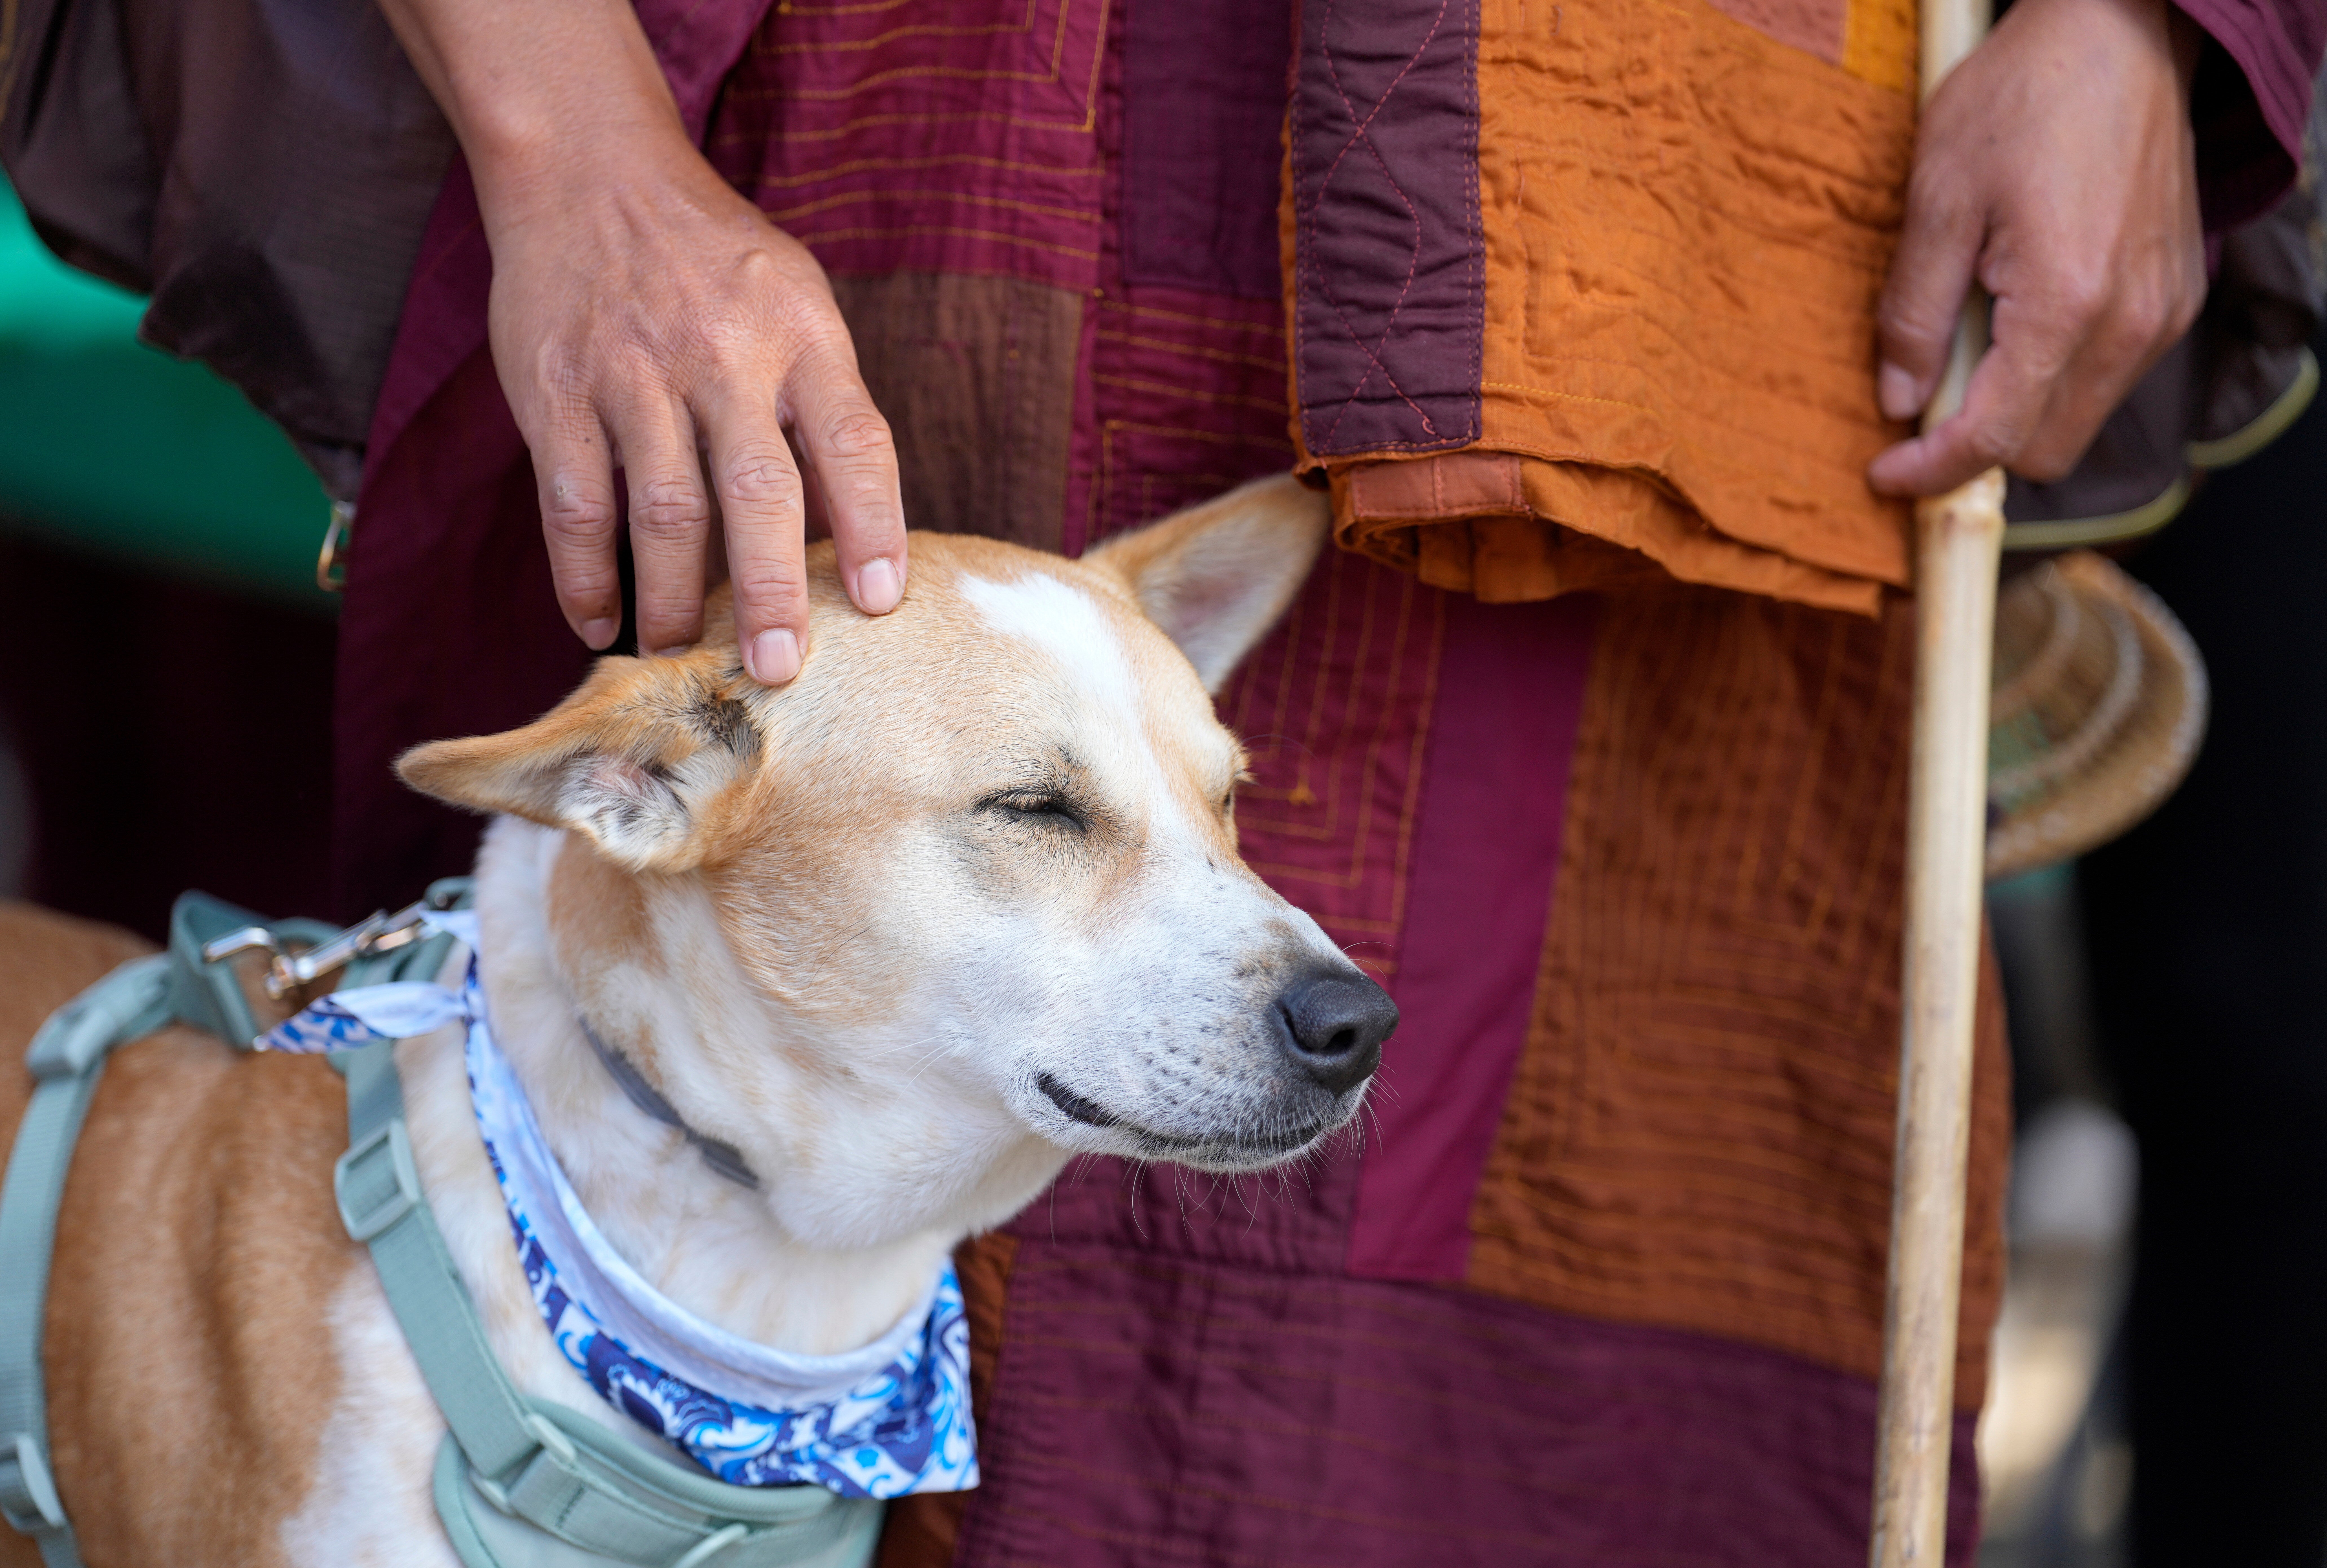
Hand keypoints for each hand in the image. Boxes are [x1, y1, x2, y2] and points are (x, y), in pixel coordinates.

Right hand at [378, 0, 903, 682]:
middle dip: (770, 593)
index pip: (854, 441)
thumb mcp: (795, 302)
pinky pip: (574, 504)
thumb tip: (851, 530)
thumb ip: (823, 405)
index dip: (874, 527)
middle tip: (779, 670)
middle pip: (757, 492)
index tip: (880, 603)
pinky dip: (586, 575)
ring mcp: (633, 373)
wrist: (590, 167)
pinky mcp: (555, 391)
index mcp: (799, 331)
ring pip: (662, 512)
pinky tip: (601, 625)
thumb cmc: (713, 259)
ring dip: (672, 601)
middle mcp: (721, 353)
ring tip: (683, 659)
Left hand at [1867, 0, 2204, 496]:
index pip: (1995, 437)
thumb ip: (1914, 312)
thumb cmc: (2022, 100)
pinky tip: (2017, 324)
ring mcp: (2163, 313)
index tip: (1884, 476)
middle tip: (1921, 404)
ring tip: (1968, 349)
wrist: (2118, 35)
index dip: (1933, 472)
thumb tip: (1897, 398)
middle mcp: (2131, 324)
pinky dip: (2054, 376)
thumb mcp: (1938, 199)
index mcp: (2067, 305)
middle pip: (2045, 450)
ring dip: (2017, 410)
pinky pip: (2108, 376)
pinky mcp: (2174, 298)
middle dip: (1978, 446)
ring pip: (2078, 419)